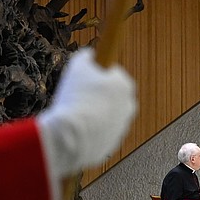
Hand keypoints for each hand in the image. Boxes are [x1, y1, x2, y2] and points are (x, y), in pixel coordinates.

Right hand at [37, 48, 136, 176]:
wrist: (71, 136)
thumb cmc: (76, 99)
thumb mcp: (77, 66)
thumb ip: (86, 56)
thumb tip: (89, 55)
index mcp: (125, 85)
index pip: (113, 73)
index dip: (97, 72)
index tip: (86, 74)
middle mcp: (129, 106)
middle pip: (112, 94)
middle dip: (97, 93)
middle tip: (78, 93)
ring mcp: (121, 127)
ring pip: (106, 114)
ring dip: (93, 111)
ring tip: (74, 112)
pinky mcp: (112, 143)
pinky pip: (100, 131)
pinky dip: (90, 129)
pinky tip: (76, 127)